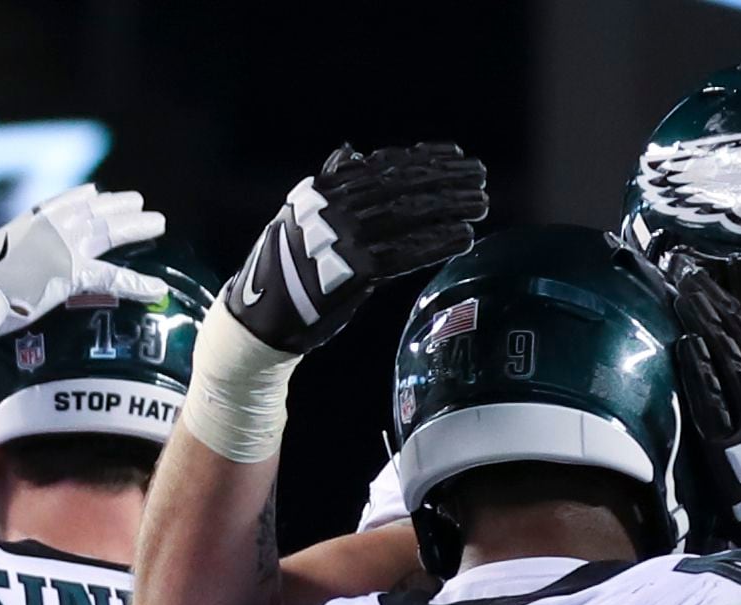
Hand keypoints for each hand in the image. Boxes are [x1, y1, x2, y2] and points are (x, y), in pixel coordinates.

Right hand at [0, 184, 168, 331]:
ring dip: (136, 226)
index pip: (59, 203)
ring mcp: (61, 247)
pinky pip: (113, 277)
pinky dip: (136, 282)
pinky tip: (156, 287)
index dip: (81, 197)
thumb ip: (3, 261)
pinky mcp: (71, 273)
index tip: (96, 192)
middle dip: (118, 206)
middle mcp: (47, 228)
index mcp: (26, 224)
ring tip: (158, 222)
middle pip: (91, 211)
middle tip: (140, 203)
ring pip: (108, 231)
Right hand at [217, 143, 488, 355]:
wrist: (259, 316)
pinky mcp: (350, 274)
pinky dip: (434, 245)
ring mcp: (341, 239)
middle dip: (444, 178)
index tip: (456, 152)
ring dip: (448, 208)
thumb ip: (333, 184)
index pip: (383, 165)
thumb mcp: (302, 215)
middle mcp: (333, 208)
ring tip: (481, 204)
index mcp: (324, 191)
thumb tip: (353, 152)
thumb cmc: (287, 267)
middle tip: (479, 174)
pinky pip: (402, 255)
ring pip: (406, 215)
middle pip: (400, 185)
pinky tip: (462, 238)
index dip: (423, 158)